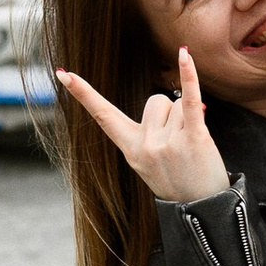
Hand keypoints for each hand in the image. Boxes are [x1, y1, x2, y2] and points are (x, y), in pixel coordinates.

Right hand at [54, 50, 231, 203]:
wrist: (202, 211)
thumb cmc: (177, 183)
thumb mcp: (149, 163)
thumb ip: (148, 134)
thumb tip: (166, 101)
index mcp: (130, 150)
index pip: (103, 115)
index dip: (83, 93)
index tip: (63, 74)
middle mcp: (146, 145)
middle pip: (155, 101)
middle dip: (170, 115)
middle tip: (180, 146)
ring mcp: (169, 142)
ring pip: (174, 102)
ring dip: (187, 118)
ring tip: (192, 147)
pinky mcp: (194, 137)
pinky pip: (190, 98)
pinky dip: (189, 75)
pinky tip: (185, 54)